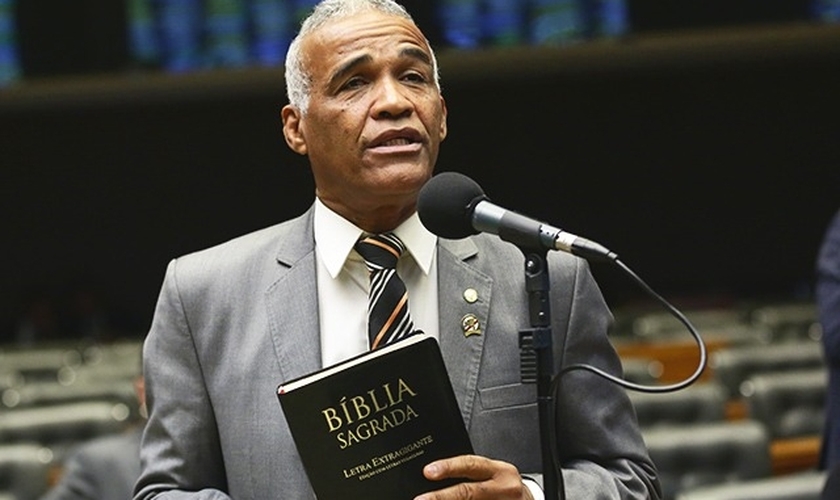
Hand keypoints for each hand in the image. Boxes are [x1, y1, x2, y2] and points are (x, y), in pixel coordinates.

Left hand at [414, 455, 534, 499]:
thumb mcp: (493, 474)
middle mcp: (504, 490)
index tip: (428, 471)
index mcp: (501, 472)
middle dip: (440, 497)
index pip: (471, 464)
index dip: (448, 467)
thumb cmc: (504, 488)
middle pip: (468, 492)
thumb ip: (470, 473)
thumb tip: (434, 475)